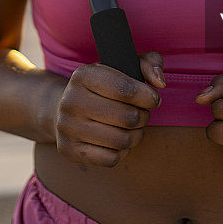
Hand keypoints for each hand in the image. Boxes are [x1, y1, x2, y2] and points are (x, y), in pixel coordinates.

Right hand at [54, 52, 163, 166]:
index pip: (125, 89)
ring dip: (136, 135)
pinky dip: (122, 152)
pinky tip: (120, 141)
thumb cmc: (103, 85)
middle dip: (143, 117)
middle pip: (127, 117)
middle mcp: (71, 100)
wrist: (62, 106)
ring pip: (121, 140)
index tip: (153, 99)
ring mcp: (67, 127)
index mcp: (83, 75)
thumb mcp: (124, 65)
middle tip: (143, 114)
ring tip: (135, 127)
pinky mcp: (69, 150)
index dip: (148, 97)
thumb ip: (149, 64)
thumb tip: (159, 83)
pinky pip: (110, 159)